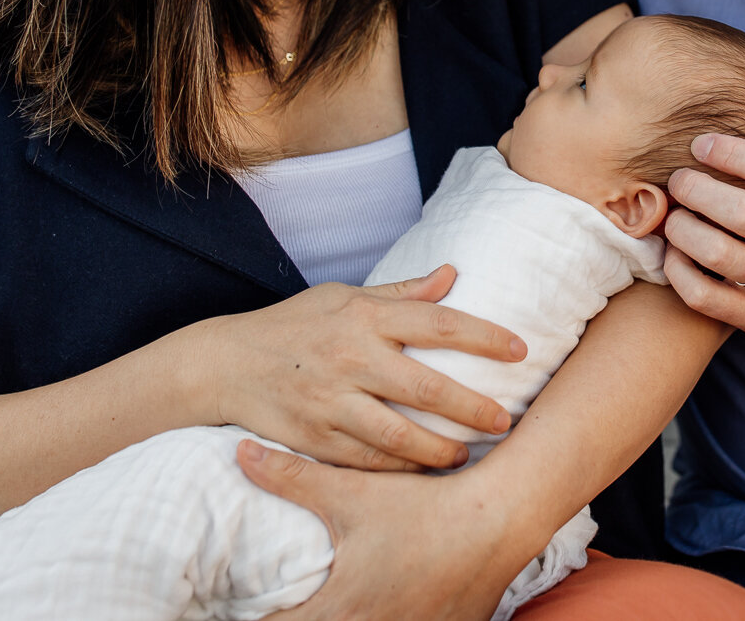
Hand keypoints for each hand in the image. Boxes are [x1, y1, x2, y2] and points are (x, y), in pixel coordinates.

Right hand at [195, 266, 526, 470]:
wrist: (223, 365)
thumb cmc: (293, 326)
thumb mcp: (343, 297)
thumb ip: (401, 293)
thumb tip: (451, 274)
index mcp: (364, 316)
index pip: (439, 323)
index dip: (485, 337)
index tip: (521, 350)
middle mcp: (351, 357)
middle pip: (426, 387)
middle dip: (473, 407)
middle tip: (505, 420)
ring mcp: (331, 402)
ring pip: (399, 435)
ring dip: (440, 449)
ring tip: (466, 454)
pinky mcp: (315, 439)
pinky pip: (368, 462)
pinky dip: (401, 470)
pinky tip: (424, 471)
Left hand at [241, 440, 520, 620]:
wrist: (499, 517)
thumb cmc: (423, 505)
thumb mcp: (353, 491)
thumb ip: (292, 477)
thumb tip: (242, 452)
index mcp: (342, 607)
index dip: (259, 618)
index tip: (249, 608)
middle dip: (305, 619)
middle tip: (290, 605)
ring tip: (339, 603)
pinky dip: (393, 620)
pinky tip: (389, 605)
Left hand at [661, 76, 744, 348]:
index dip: (734, 153)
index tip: (703, 142)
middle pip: (744, 215)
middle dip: (699, 188)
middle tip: (678, 177)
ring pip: (720, 257)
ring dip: (683, 229)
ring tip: (673, 211)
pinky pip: (705, 298)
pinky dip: (679, 272)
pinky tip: (674, 249)